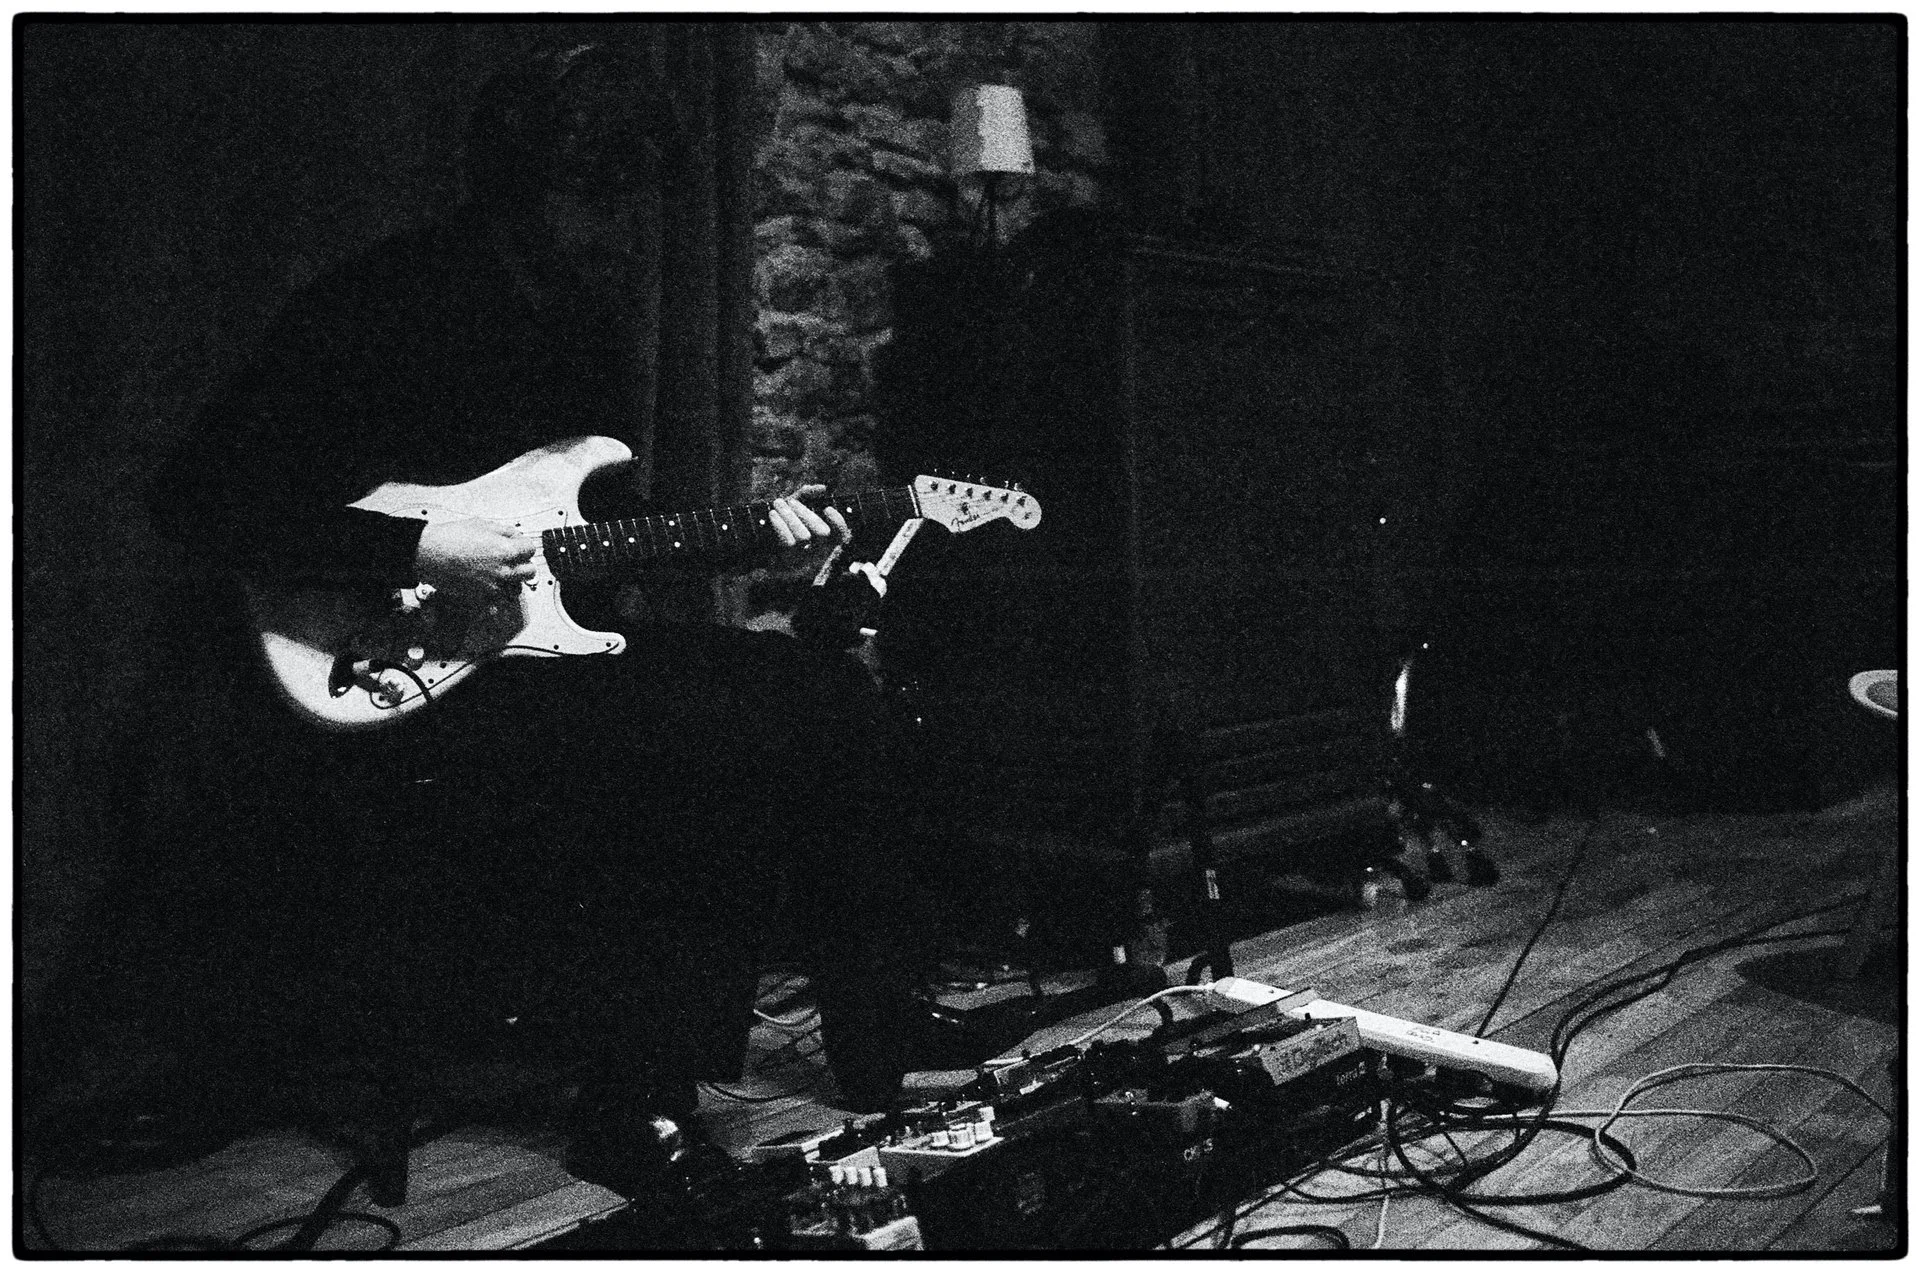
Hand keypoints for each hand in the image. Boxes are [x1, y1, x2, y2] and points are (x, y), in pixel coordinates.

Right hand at [413, 517, 536, 597]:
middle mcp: (503, 571)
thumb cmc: (450, 538)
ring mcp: (492, 587)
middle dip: (523, 564)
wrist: (427, 553)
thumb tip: (516, 536)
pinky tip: (488, 589)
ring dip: (511, 582)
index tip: (518, 546)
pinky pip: (497, 605)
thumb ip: (504, 531)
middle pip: (529, 572)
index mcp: (506, 551)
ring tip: (498, 574)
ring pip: (515, 589)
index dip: (523, 546)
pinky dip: (495, 599)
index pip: (530, 550)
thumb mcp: (481, 524)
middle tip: (512, 561)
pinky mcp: (480, 599)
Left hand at [767, 484, 851, 563]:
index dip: (839, 522)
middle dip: (806, 514)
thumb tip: (823, 488)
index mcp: (822, 540)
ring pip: (804, 536)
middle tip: (791, 502)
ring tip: (778, 504)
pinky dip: (781, 525)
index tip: (827, 507)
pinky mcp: (786, 562)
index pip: (842, 535)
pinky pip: (789, 543)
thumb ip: (807, 494)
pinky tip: (773, 514)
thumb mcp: (792, 505)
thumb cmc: (778, 520)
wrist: (754, 538)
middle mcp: (816, 552)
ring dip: (790, 517)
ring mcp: (803, 559)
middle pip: (822, 533)